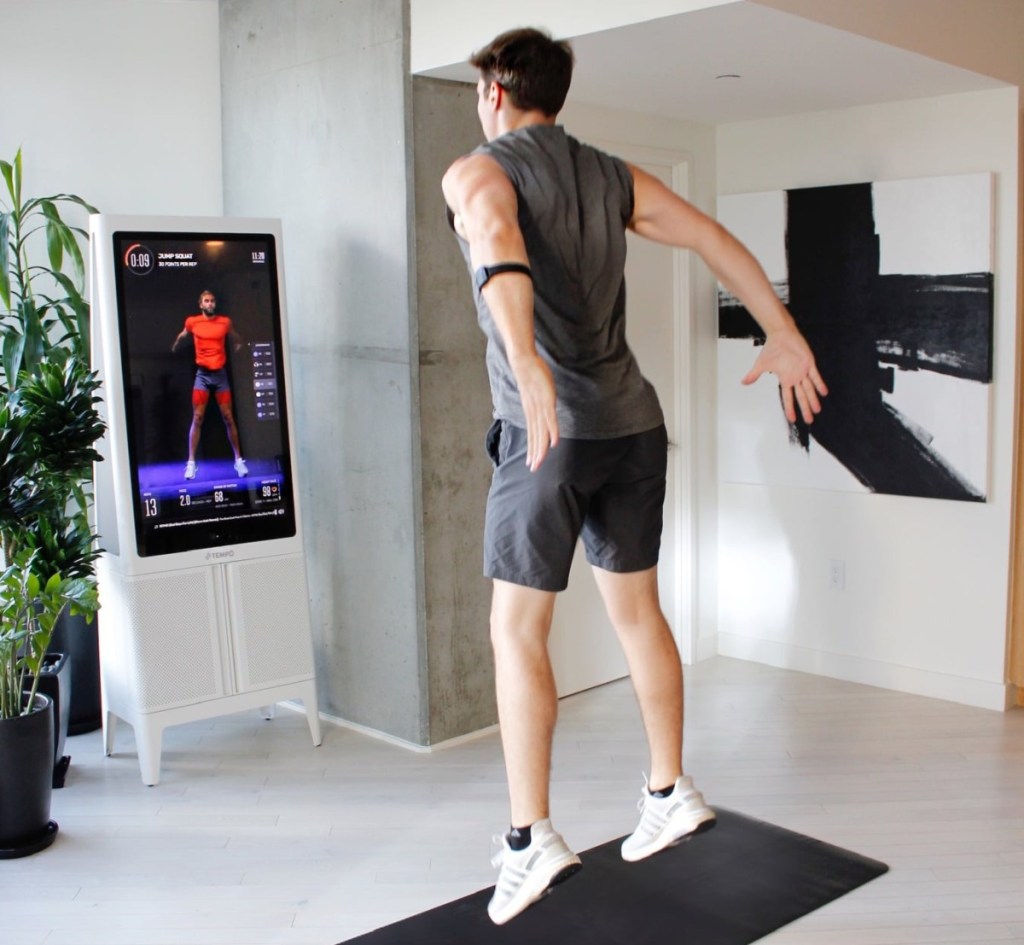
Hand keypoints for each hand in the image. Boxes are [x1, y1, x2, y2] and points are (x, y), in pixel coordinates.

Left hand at [510, 352, 558, 470]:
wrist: (523, 362)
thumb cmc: (530, 374)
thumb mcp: (533, 391)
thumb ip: (536, 400)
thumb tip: (538, 402)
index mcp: (530, 412)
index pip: (532, 435)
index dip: (532, 449)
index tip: (531, 462)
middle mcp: (534, 413)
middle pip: (535, 437)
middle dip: (535, 454)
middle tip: (533, 469)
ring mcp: (540, 408)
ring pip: (541, 433)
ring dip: (541, 448)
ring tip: (540, 462)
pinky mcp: (547, 401)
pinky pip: (550, 420)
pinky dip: (552, 432)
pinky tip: (555, 443)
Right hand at [741, 328, 827, 423]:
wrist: (781, 335)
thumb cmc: (772, 348)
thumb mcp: (761, 364)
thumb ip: (754, 375)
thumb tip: (743, 382)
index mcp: (785, 379)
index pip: (787, 398)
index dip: (789, 408)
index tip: (792, 419)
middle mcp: (795, 378)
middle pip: (801, 397)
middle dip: (805, 408)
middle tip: (809, 420)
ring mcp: (803, 371)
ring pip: (809, 389)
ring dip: (813, 400)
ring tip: (817, 410)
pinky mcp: (809, 363)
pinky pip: (815, 376)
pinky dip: (819, 384)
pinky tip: (823, 392)